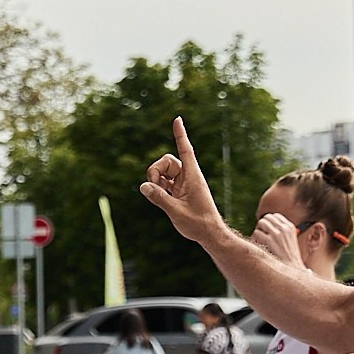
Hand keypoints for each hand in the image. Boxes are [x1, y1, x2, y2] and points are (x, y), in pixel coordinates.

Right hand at [139, 118, 225, 244]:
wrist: (209, 234)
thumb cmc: (198, 223)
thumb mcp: (176, 211)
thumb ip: (159, 198)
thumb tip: (143, 186)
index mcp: (193, 176)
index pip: (186, 150)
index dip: (180, 135)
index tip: (177, 119)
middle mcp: (188, 176)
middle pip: (167, 161)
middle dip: (155, 171)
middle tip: (153, 187)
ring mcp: (184, 183)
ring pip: (164, 172)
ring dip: (156, 181)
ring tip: (160, 198)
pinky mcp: (180, 191)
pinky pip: (165, 183)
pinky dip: (159, 188)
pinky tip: (162, 200)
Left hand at [249, 213, 302, 265]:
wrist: (291, 269)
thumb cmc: (288, 257)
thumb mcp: (290, 241)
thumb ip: (281, 232)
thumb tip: (266, 225)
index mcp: (290, 227)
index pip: (275, 216)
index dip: (269, 222)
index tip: (267, 230)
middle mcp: (284, 228)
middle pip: (267, 217)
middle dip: (262, 226)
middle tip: (261, 236)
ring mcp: (277, 234)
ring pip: (261, 223)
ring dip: (258, 232)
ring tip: (260, 241)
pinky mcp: (269, 241)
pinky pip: (256, 233)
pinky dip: (255, 239)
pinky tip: (258, 246)